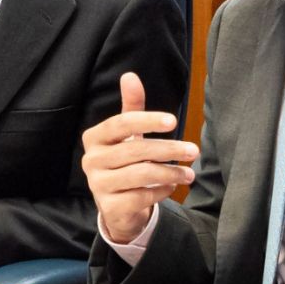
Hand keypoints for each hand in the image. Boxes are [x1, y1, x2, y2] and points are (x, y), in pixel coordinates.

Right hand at [81, 72, 197, 243]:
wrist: (118, 207)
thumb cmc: (125, 162)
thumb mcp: (128, 134)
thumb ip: (131, 106)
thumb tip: (130, 76)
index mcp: (95, 138)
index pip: (121, 123)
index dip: (147, 120)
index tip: (174, 121)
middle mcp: (91, 160)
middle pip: (135, 150)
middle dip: (169, 149)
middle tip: (194, 151)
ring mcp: (98, 185)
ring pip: (142, 174)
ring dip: (171, 172)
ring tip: (190, 174)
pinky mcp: (110, 207)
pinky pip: (143, 196)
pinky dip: (162, 191)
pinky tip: (172, 187)